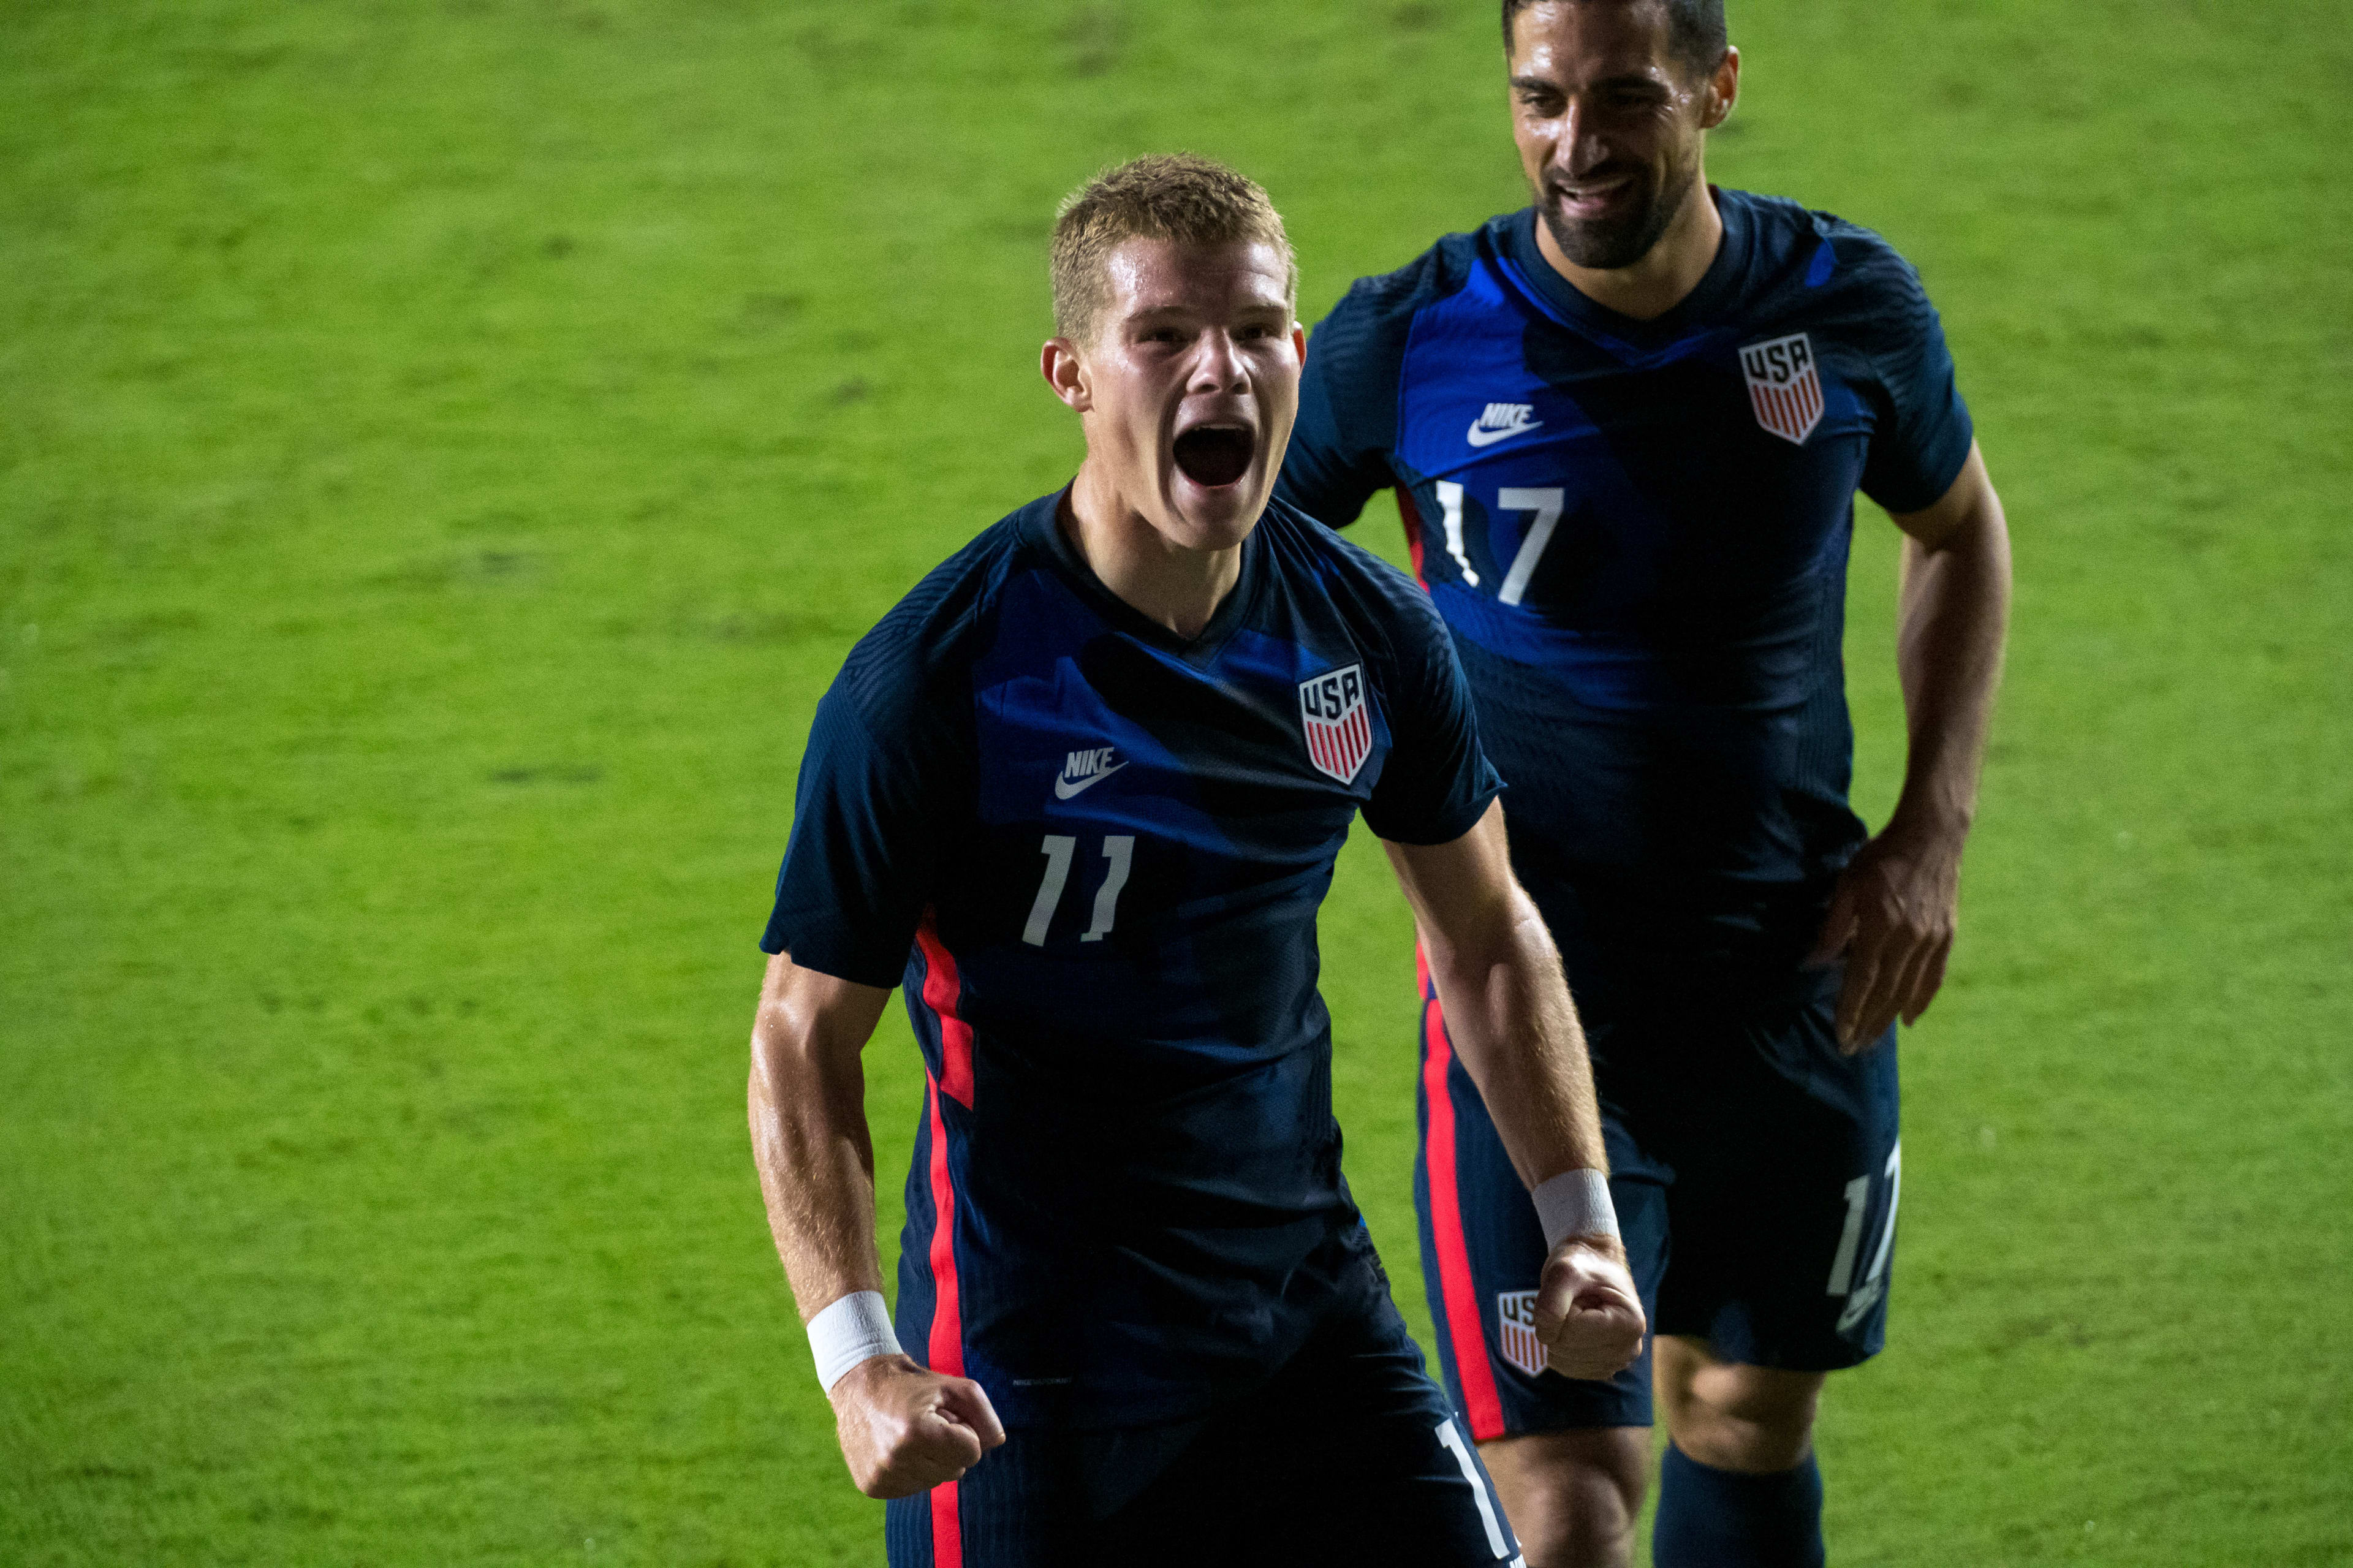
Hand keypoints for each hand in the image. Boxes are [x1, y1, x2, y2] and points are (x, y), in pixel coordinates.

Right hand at [828, 1354, 1005, 1498]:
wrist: (858, 1386)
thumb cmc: (912, 1384)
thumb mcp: (954, 1386)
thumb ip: (984, 1414)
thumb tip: (996, 1443)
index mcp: (916, 1432)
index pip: (972, 1453)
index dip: (963, 1430)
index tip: (942, 1414)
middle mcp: (895, 1459)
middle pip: (956, 1470)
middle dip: (949, 1446)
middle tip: (925, 1423)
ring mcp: (881, 1476)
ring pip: (935, 1482)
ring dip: (931, 1460)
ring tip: (909, 1435)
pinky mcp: (871, 1487)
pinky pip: (913, 1488)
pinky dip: (912, 1470)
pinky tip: (897, 1449)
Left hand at [1533, 1237, 1645, 1380]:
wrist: (1592, 1264)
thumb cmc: (1581, 1265)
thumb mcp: (1563, 1271)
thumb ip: (1550, 1304)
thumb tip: (1545, 1340)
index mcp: (1630, 1324)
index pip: (1570, 1330)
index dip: (1564, 1307)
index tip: (1582, 1292)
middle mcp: (1630, 1349)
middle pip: (1564, 1348)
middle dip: (1559, 1320)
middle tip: (1578, 1301)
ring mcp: (1616, 1362)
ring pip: (1560, 1360)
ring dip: (1558, 1332)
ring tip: (1579, 1312)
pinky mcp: (1600, 1368)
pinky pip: (1562, 1366)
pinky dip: (1559, 1345)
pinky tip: (1577, 1327)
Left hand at [1809, 819, 1964, 1052]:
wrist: (1932, 836)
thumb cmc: (1881, 857)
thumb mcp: (1847, 885)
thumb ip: (1832, 928)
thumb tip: (1814, 964)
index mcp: (1880, 925)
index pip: (1861, 980)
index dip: (1849, 1010)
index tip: (1839, 1034)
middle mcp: (1909, 938)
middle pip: (1885, 993)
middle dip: (1867, 1024)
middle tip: (1852, 1049)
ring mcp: (1932, 939)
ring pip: (1909, 990)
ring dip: (1890, 1019)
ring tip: (1874, 1040)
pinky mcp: (1947, 935)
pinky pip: (1934, 976)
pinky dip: (1922, 1000)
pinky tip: (1910, 1019)